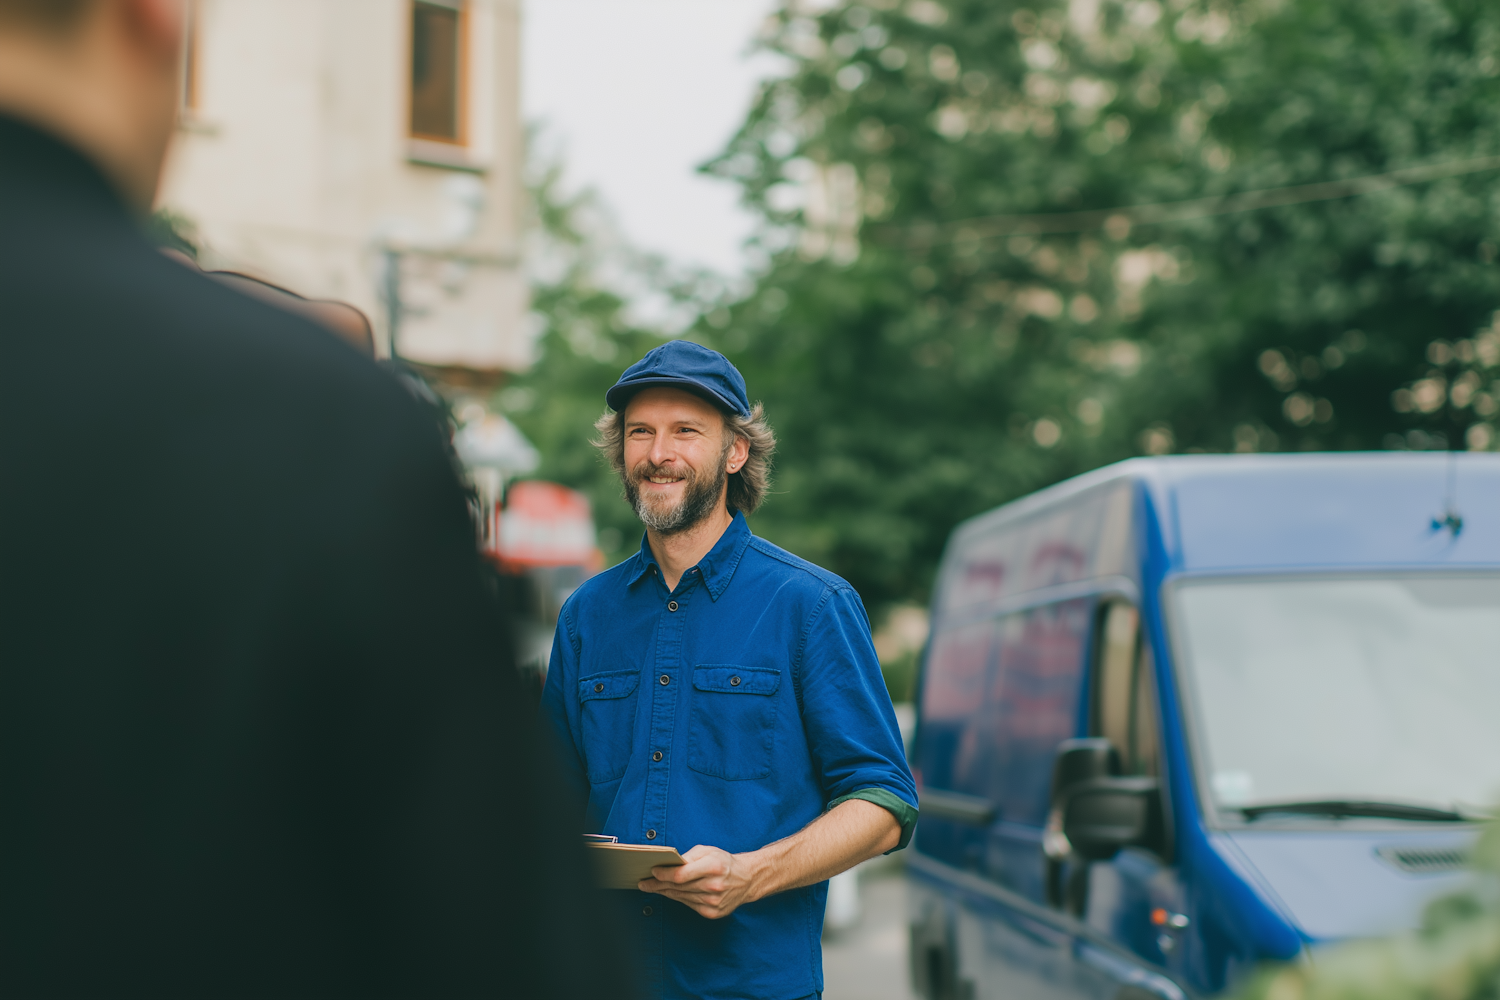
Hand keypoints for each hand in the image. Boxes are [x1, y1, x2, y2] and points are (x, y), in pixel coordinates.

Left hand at [637, 844, 761, 919]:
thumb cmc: (725, 862)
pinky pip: (689, 905)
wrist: (747, 880)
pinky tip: (669, 893)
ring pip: (681, 897)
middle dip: (658, 885)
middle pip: (678, 888)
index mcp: (713, 867)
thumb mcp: (708, 851)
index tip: (652, 871)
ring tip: (652, 887)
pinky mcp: (713, 912)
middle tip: (643, 883)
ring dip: (665, 892)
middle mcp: (714, 886)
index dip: (663, 874)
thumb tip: (668, 865)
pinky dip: (678, 898)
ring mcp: (714, 902)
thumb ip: (688, 857)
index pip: (681, 875)